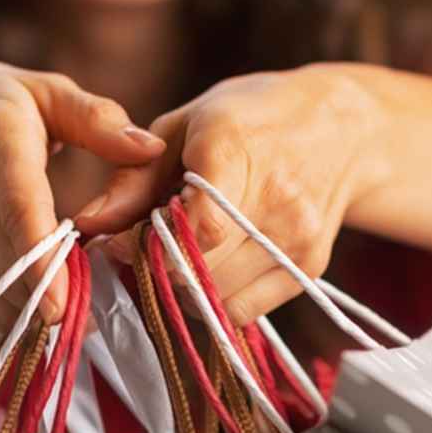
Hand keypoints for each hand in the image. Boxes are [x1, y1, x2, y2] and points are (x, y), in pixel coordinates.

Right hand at [0, 62, 163, 325]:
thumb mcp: (39, 91)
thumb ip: (97, 118)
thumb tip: (151, 149)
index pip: (18, 210)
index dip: (41, 260)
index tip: (63, 306)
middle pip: (15, 266)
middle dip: (66, 295)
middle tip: (114, 307)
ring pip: (7, 294)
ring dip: (51, 308)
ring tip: (94, 309)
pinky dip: (31, 311)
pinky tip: (62, 306)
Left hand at [80, 64, 392, 326]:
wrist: (342, 129)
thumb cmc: (248, 120)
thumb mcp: (184, 127)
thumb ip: (133, 178)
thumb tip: (89, 225)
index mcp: (237, 150)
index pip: (197, 227)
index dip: (147, 246)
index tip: (120, 242)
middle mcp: (277, 199)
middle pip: (199, 269)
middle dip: (154, 268)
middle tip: (141, 248)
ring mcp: (298, 239)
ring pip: (216, 297)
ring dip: (181, 287)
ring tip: (177, 253)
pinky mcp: (310, 268)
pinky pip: (242, 312)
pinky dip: (213, 301)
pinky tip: (208, 268)